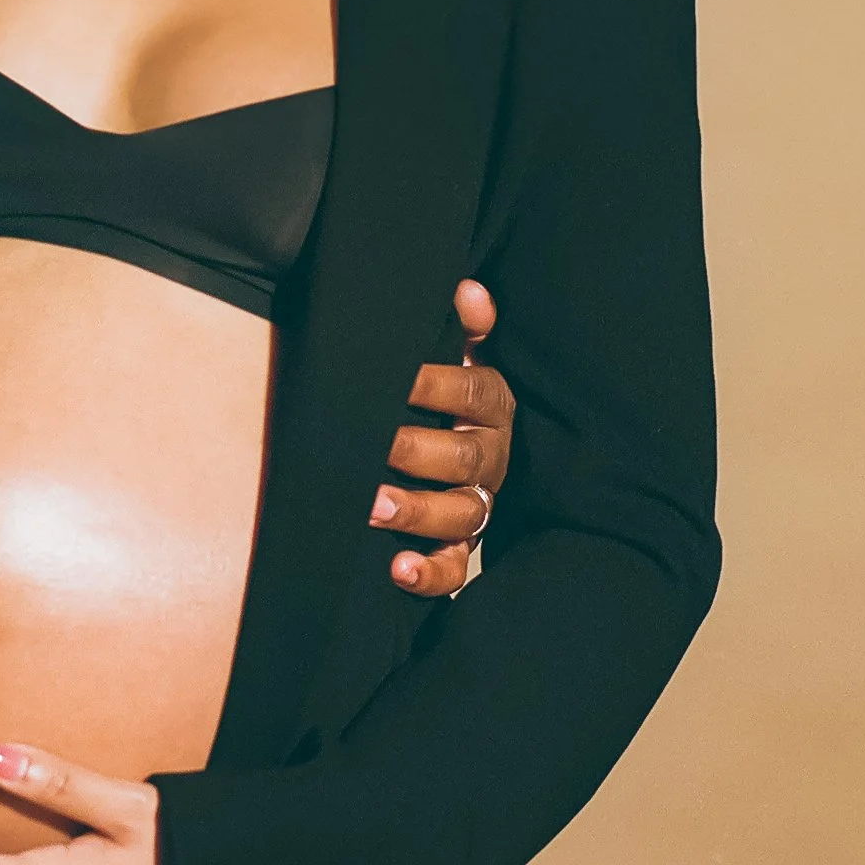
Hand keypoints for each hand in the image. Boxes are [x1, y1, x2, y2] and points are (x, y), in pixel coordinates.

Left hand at [369, 276, 512, 594]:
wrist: (444, 441)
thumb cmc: (435, 390)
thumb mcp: (451, 352)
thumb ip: (461, 324)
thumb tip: (468, 291)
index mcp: (491, 404)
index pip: (473, 389)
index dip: (436, 382)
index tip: (395, 377)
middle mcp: (490, 456)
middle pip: (464, 457)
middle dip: (417, 451)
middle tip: (373, 446)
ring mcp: (478, 505)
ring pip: (462, 514)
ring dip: (418, 512)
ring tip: (373, 506)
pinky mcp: (458, 546)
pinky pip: (453, 567)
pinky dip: (429, 573)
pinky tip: (397, 569)